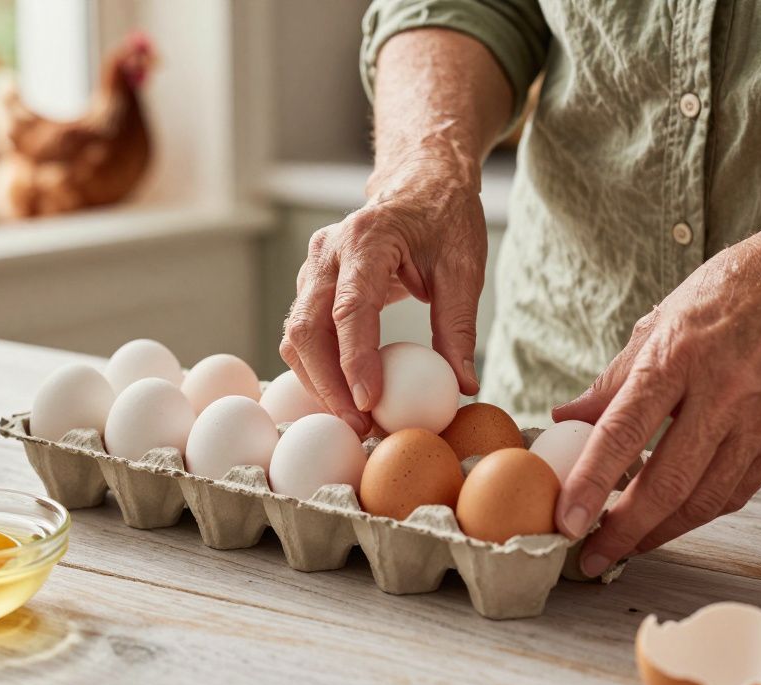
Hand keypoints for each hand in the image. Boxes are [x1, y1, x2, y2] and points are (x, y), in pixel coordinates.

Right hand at [280, 160, 485, 434]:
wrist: (419, 181)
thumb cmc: (445, 218)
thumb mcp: (463, 268)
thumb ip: (459, 326)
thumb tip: (463, 386)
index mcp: (367, 239)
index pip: (350, 309)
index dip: (355, 361)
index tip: (370, 403)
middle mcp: (328, 251)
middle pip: (308, 328)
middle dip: (328, 384)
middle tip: (359, 427)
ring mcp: (313, 267)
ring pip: (297, 335)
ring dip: (319, 382)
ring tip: (354, 420)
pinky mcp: (311, 283)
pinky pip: (304, 333)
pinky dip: (318, 369)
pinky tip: (344, 396)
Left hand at [552, 222, 760, 576]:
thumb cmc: (729, 292)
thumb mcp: (659, 321)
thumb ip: (613, 379)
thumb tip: (566, 417)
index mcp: (678, 355)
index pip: (624, 432)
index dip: (590, 483)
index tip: (565, 521)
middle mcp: (723, 391)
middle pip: (667, 482)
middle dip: (623, 530)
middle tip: (590, 557)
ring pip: (705, 499)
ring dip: (660, 531)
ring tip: (625, 544)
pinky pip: (736, 491)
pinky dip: (700, 512)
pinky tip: (672, 518)